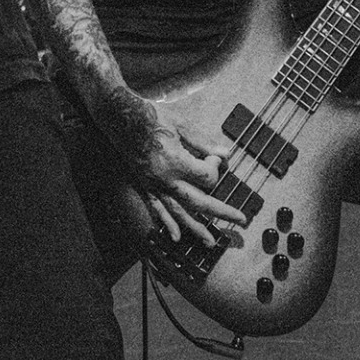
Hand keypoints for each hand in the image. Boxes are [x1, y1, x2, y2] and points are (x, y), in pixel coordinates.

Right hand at [118, 116, 246, 248]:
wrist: (119, 117)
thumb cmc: (151, 117)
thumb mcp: (181, 126)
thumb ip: (203, 144)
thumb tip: (225, 155)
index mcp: (176, 163)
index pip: (207, 176)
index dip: (216, 167)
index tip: (214, 157)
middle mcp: (166, 179)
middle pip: (200, 202)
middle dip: (222, 212)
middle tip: (240, 220)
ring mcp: (154, 185)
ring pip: (179, 212)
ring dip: (196, 228)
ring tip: (210, 241)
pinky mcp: (145, 185)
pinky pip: (156, 209)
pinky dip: (167, 224)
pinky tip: (176, 236)